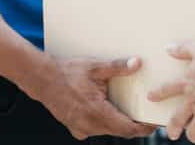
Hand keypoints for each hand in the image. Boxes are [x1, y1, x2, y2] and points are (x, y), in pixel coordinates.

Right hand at [28, 55, 155, 140]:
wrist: (41, 78)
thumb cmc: (67, 72)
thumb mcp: (94, 67)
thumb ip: (117, 67)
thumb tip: (137, 64)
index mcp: (97, 111)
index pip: (127, 129)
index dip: (142, 129)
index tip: (153, 125)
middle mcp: (89, 124)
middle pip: (119, 131)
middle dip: (132, 125)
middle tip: (143, 116)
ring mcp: (81, 128)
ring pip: (107, 130)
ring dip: (116, 123)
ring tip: (124, 109)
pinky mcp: (74, 127)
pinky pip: (94, 129)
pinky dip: (102, 122)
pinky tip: (103, 109)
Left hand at [148, 42, 194, 144]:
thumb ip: (184, 49)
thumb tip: (168, 48)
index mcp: (187, 84)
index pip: (168, 89)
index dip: (159, 93)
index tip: (150, 97)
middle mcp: (192, 103)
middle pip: (178, 119)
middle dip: (173, 128)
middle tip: (171, 134)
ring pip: (193, 132)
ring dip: (193, 136)